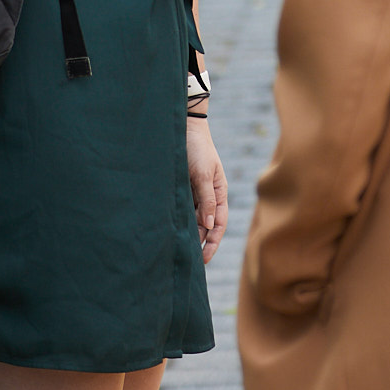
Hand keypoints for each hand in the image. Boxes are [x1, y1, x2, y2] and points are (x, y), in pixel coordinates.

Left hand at [186, 118, 227, 263]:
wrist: (184, 128)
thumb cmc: (198, 148)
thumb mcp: (203, 173)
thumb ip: (207, 198)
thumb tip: (209, 223)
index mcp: (219, 192)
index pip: (218, 224)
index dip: (212, 243)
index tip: (203, 259)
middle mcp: (208, 196)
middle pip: (205, 225)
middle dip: (199, 243)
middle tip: (188, 261)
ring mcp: (195, 193)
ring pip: (192, 219)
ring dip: (188, 233)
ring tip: (176, 250)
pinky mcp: (182, 189)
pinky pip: (182, 210)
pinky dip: (178, 221)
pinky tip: (169, 231)